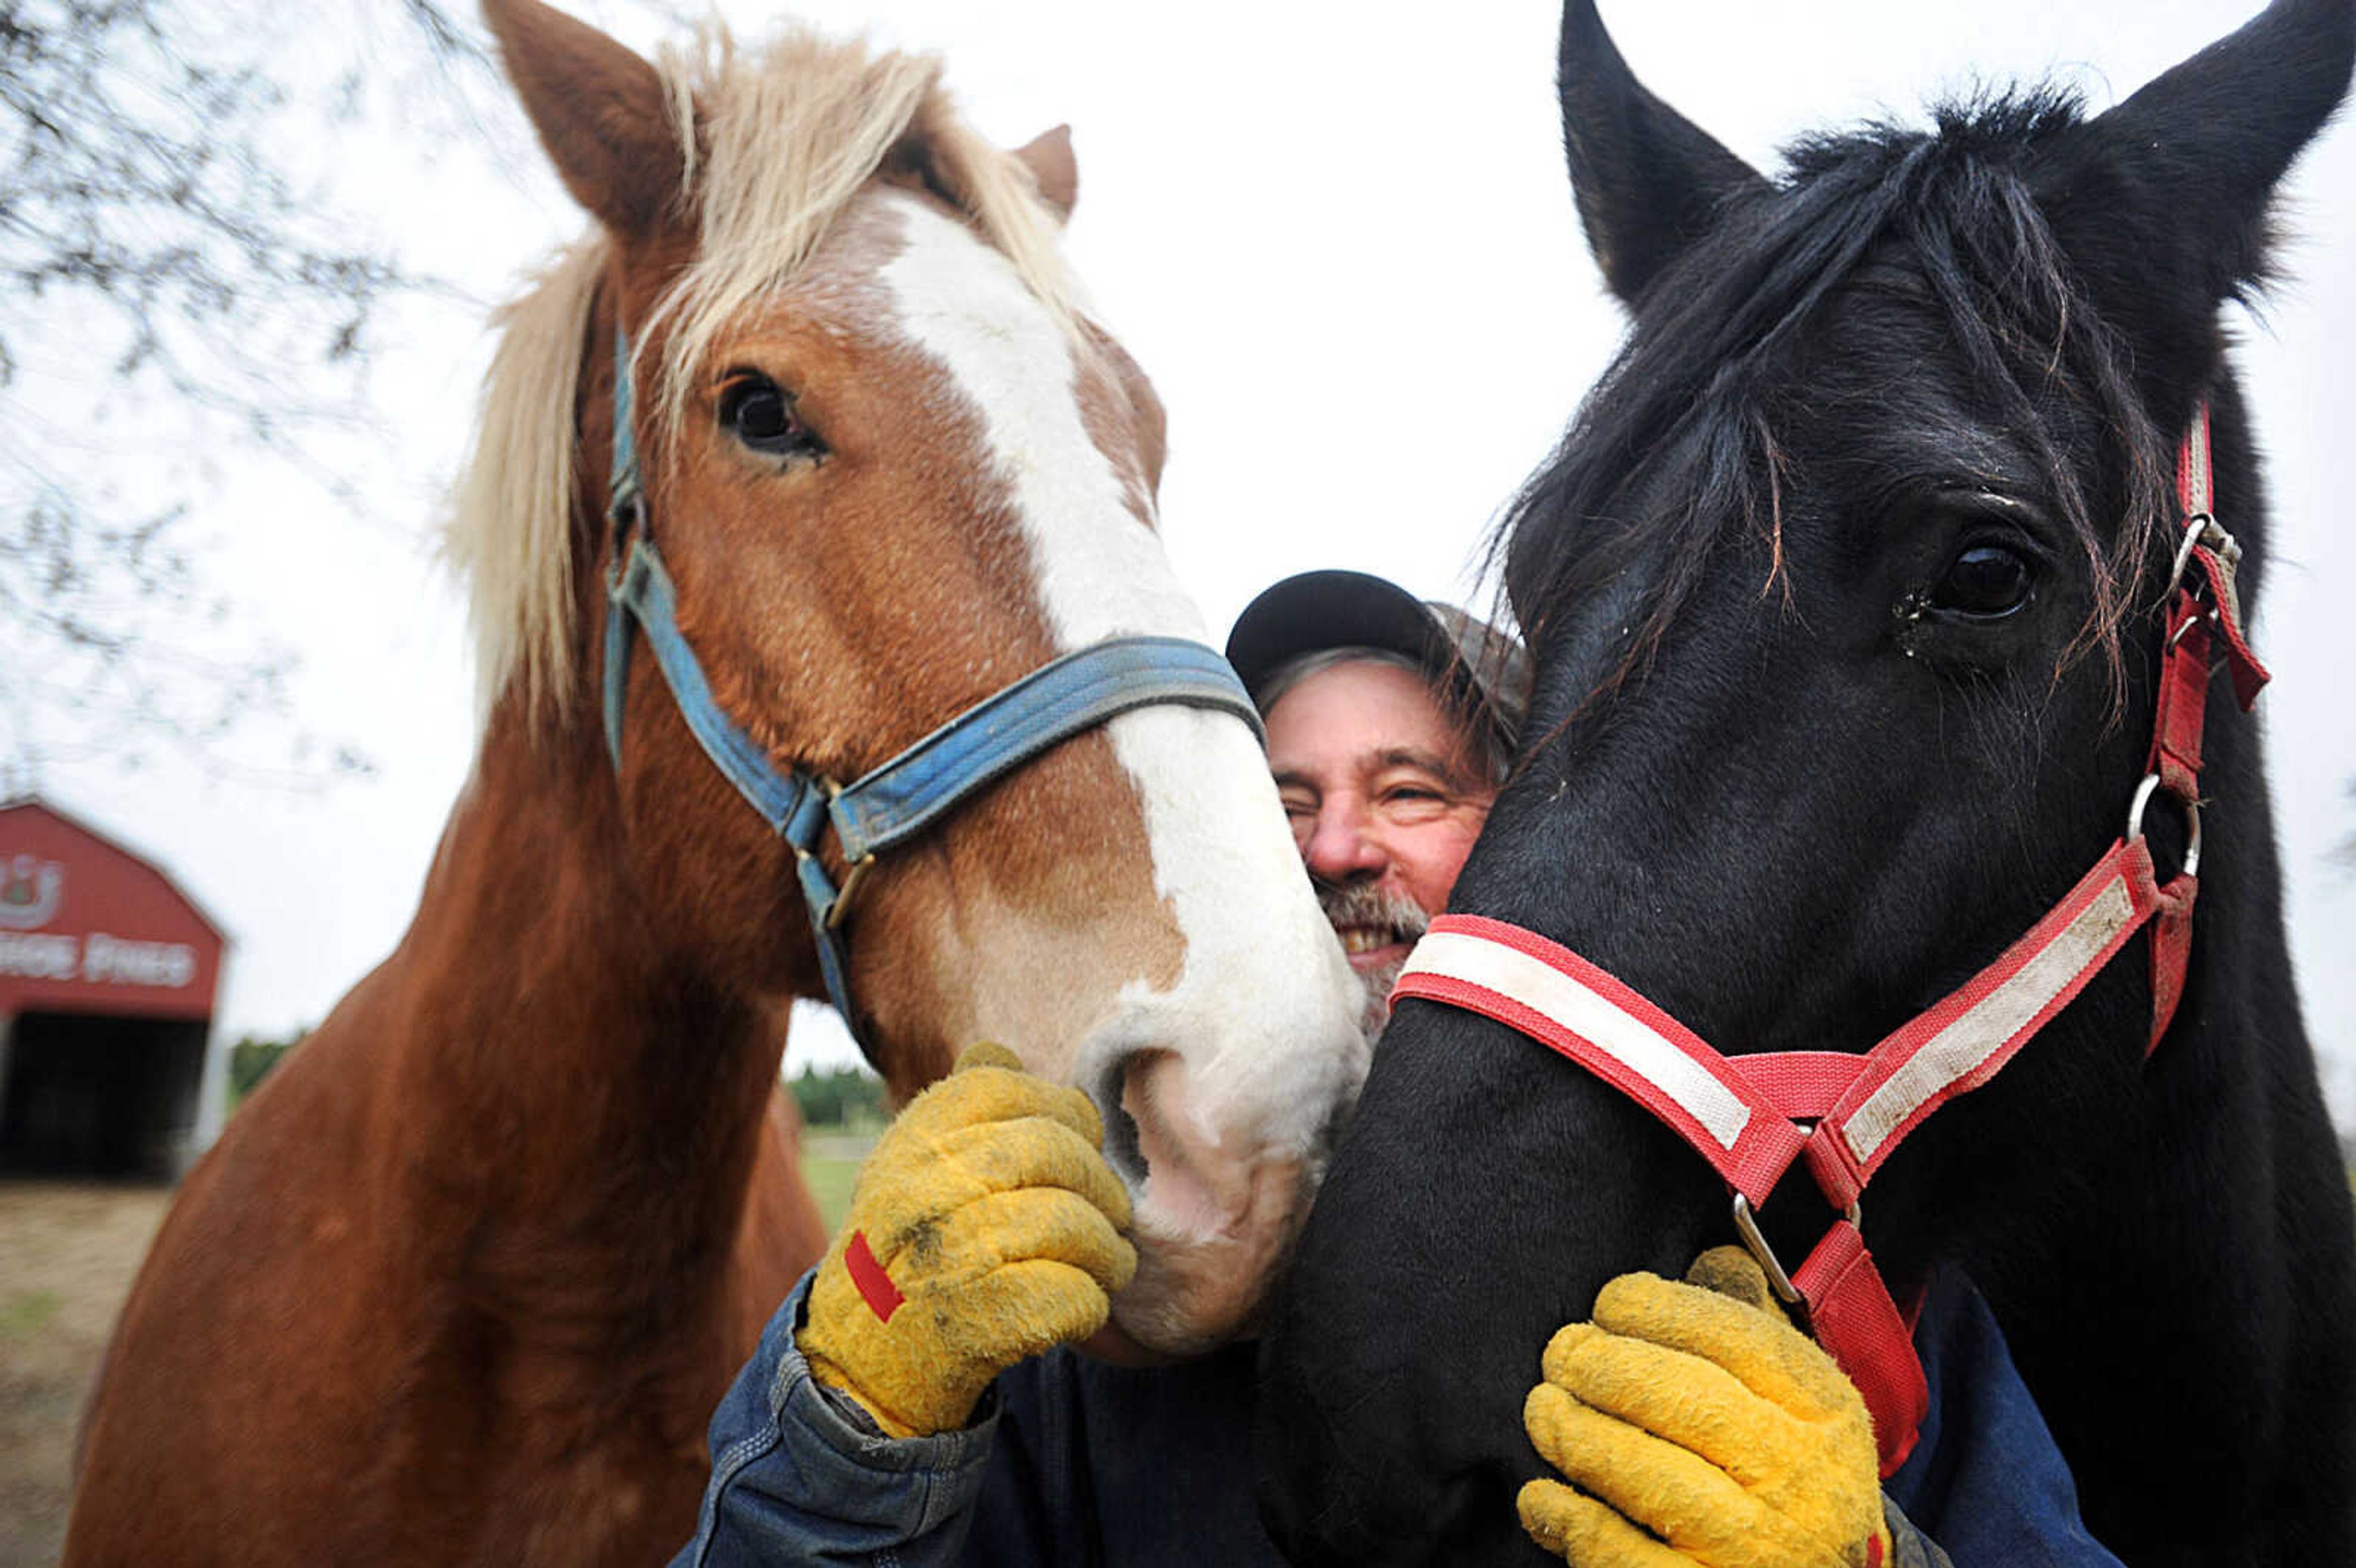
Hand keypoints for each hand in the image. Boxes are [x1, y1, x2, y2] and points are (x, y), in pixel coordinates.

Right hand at [796, 1042, 1136, 1436]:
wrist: (860, 1363)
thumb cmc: (907, 1251)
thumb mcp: (908, 1169)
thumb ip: (958, 1110)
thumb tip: (1002, 1050)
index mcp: (912, 1142)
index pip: (1004, 1085)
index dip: (1064, 1110)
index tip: (1084, 1141)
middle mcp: (924, 1189)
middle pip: (1051, 1149)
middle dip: (1100, 1183)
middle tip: (1114, 1213)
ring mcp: (947, 1256)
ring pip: (1068, 1223)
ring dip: (1107, 1249)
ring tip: (1112, 1263)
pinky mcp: (975, 1324)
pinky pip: (1070, 1295)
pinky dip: (1090, 1302)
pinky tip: (1084, 1305)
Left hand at [1518, 1247, 1892, 1567]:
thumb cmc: (1791, 1478)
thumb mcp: (1799, 1403)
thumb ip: (1752, 1326)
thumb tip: (1714, 1253)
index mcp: (1826, 1414)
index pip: (1738, 1340)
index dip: (1660, 1311)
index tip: (1610, 1303)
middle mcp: (1804, 1482)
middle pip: (1689, 1402)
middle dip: (1605, 1367)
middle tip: (1561, 1354)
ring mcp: (1760, 1550)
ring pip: (1650, 1478)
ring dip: (1579, 1436)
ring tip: (1543, 1411)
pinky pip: (1622, 1556)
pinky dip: (1570, 1520)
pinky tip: (1541, 1496)